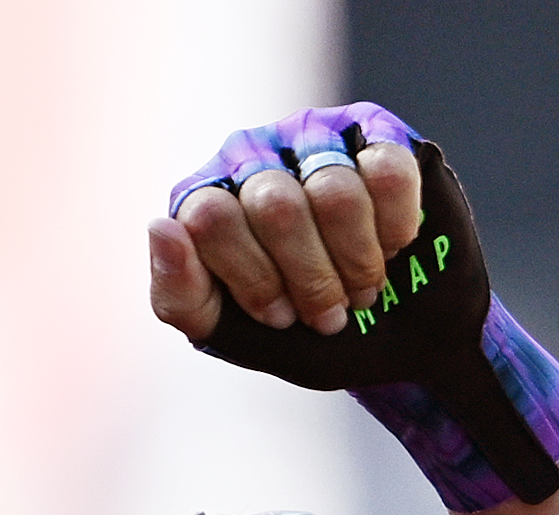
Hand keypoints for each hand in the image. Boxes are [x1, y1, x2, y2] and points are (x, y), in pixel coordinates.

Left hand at [148, 104, 430, 341]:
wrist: (397, 339)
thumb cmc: (305, 334)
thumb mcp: (233, 336)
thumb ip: (181, 295)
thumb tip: (161, 227)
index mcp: (204, 200)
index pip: (212, 218)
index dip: (256, 279)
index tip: (281, 316)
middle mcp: (251, 155)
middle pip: (276, 206)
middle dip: (312, 279)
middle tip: (331, 311)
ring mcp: (312, 136)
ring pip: (335, 191)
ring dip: (357, 261)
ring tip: (362, 285)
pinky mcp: (375, 131)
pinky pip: (387, 171)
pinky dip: (395, 226)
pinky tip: (392, 244)